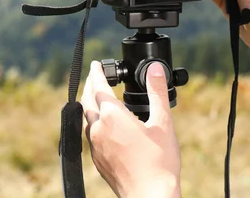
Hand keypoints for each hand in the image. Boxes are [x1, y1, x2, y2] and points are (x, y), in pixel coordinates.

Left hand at [82, 61, 180, 197]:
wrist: (150, 196)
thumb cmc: (159, 162)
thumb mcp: (163, 122)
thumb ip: (157, 92)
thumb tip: (154, 68)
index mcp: (113, 117)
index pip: (99, 87)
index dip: (97, 73)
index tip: (97, 64)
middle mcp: (98, 130)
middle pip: (87, 100)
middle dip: (91, 85)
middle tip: (96, 75)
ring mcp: (95, 146)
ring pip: (86, 117)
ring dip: (90, 102)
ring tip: (97, 96)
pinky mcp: (97, 160)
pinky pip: (89, 133)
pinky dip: (94, 120)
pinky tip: (104, 124)